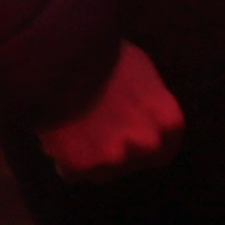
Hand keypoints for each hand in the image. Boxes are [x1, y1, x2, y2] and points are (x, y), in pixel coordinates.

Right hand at [38, 42, 186, 178]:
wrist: (61, 54)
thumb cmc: (104, 52)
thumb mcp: (140, 70)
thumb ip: (147, 102)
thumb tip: (139, 113)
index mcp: (168, 122)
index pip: (164, 150)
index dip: (143, 144)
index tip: (127, 136)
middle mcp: (146, 145)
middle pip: (132, 163)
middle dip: (116, 151)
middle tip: (95, 130)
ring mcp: (114, 159)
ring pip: (101, 172)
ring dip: (90, 158)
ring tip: (72, 131)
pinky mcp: (80, 165)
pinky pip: (71, 172)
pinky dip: (63, 159)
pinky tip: (56, 135)